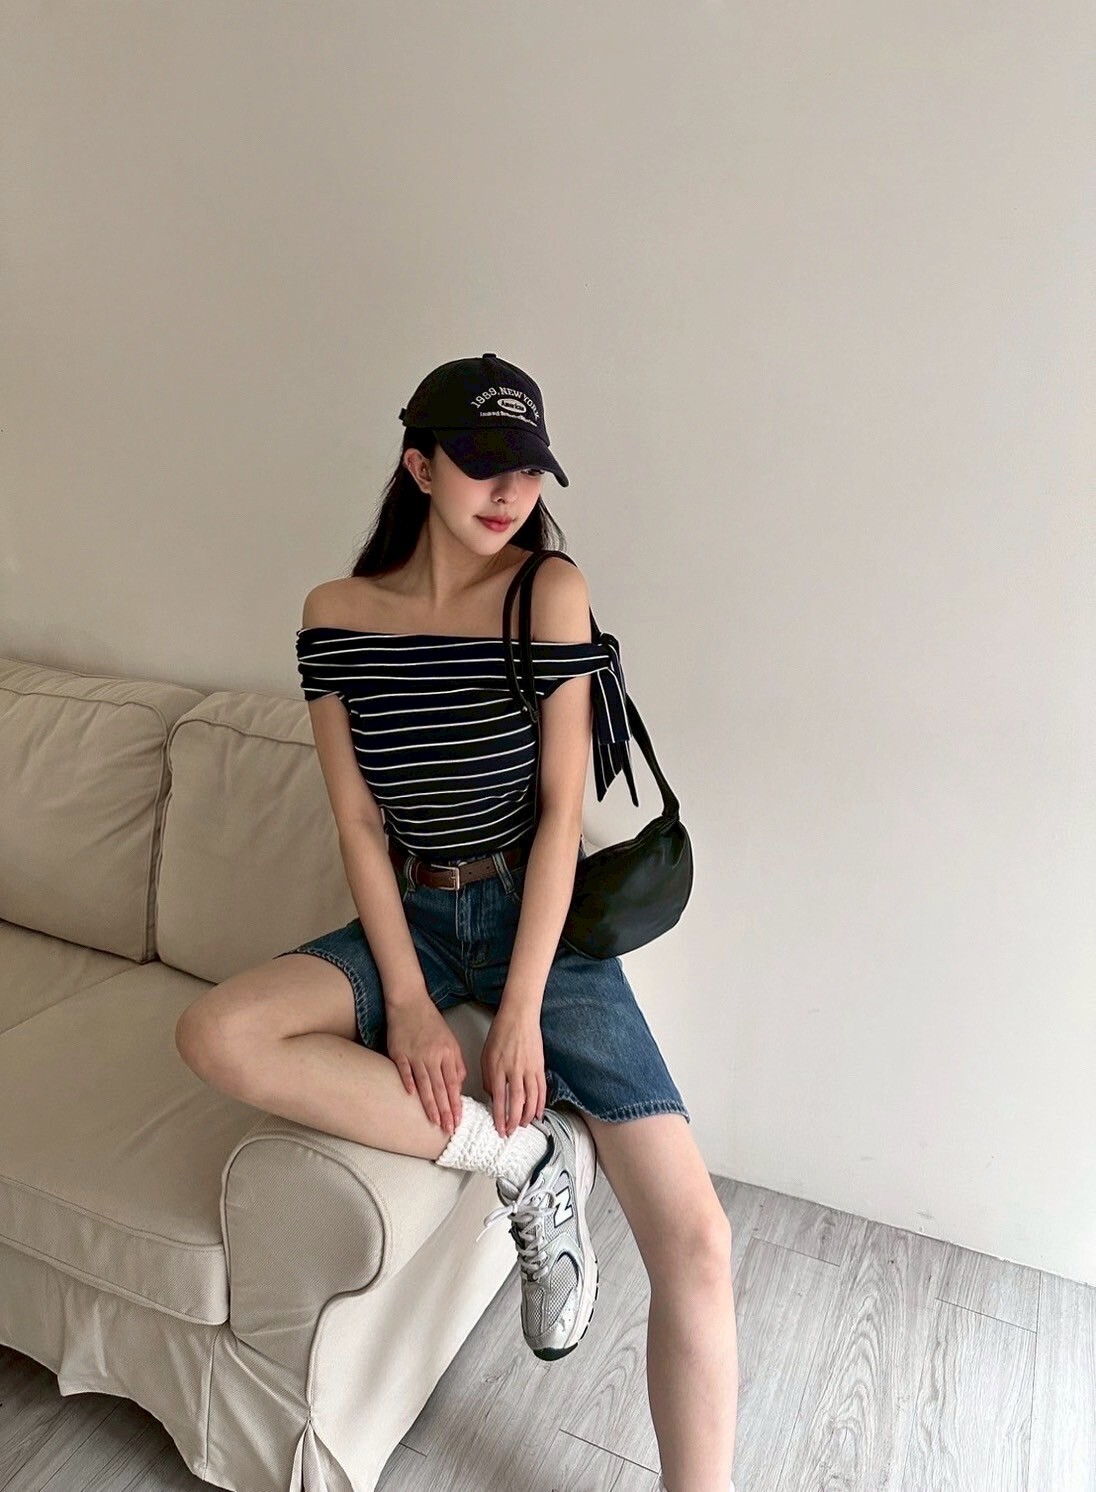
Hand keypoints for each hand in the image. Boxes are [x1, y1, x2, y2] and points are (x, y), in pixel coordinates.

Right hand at [385, 1000, 466, 1136]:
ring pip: (425, 1084)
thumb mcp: (450, 1041)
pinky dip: (408, 1082)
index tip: (459, 1120)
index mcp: (448, 1053)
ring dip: (430, 1104)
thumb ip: (456, 1064)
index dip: (456, 1104)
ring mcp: (415, 1054)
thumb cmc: (431, 1024)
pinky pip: (404, 1070)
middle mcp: (433, 1055)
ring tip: (434, 1121)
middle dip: (446, 1111)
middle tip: (449, 1129)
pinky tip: (412, 1096)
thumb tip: (458, 1086)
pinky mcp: (399, 1052)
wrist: (410, 1003)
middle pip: (441, 1088)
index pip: (453, 1084)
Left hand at [481, 1005, 546, 1136]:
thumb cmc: (500, 1033)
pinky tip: (539, 1112)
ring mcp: (529, 1068)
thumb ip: (488, 1077)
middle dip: (513, 1120)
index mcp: (497, 1067)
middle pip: (516, 1102)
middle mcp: (514, 1070)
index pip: (499, 1098)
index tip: (498, 1129)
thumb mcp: (486, 1054)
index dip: (499, 1117)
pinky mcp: (540, 1066)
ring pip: (531, 1098)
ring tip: (524, 1125)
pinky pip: (541, 1089)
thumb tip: (493, 1096)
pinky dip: (541, 1103)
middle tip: (511, 1132)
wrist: (519, 1016)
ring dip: (528, 1114)